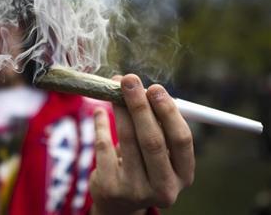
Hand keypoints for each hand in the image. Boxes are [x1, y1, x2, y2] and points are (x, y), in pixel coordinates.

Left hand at [89, 74, 194, 214]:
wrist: (118, 203)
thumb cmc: (143, 166)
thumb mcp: (158, 153)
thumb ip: (157, 126)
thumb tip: (143, 89)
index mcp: (183, 175)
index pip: (181, 139)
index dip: (168, 111)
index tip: (155, 87)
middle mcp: (164, 188)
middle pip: (153, 140)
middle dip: (140, 105)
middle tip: (129, 80)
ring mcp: (136, 191)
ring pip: (127, 139)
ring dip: (120, 109)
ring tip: (114, 89)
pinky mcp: (111, 188)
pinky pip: (104, 146)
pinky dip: (101, 124)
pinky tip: (99, 111)